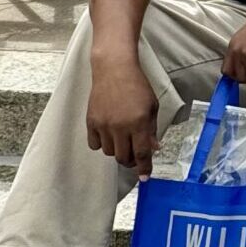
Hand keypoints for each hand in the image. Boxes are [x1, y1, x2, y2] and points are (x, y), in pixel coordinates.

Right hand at [86, 55, 159, 176]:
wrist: (114, 69)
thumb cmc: (137, 85)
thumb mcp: (152, 106)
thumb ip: (152, 129)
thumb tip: (153, 149)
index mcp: (139, 122)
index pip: (141, 153)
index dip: (144, 168)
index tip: (145, 177)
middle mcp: (120, 126)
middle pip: (123, 157)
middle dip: (131, 161)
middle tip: (134, 155)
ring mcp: (104, 125)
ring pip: (109, 152)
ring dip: (117, 150)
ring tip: (122, 139)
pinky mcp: (91, 122)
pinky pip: (95, 144)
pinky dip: (102, 144)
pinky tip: (108, 134)